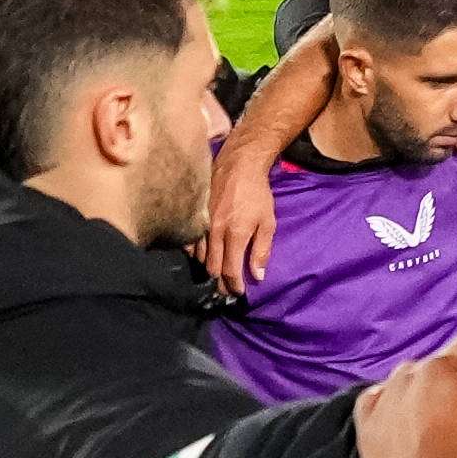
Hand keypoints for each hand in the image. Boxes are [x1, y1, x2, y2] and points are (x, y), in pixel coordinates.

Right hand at [202, 129, 280, 287]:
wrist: (238, 165)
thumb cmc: (257, 194)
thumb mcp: (268, 222)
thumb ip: (262, 250)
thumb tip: (257, 276)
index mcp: (236, 234)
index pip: (230, 271)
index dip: (234, 286)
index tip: (239, 292)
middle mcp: (215, 232)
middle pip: (212, 268)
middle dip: (220, 282)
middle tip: (227, 288)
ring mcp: (202, 223)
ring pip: (198, 258)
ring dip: (207, 268)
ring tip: (216, 273)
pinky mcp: (193, 215)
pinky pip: (188, 242)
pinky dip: (195, 252)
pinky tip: (202, 254)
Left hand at [355, 318, 456, 457]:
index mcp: (446, 366)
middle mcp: (410, 374)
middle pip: (437, 366)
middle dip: (452, 382)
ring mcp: (384, 399)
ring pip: (408, 383)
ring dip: (422, 395)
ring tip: (439, 427)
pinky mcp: (367, 426)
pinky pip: (378, 404)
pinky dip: (392, 410)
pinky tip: (406, 428)